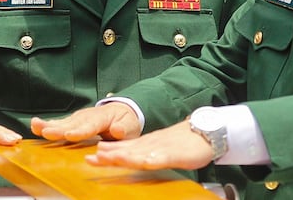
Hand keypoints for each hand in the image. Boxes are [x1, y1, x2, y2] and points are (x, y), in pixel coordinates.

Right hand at [30, 102, 140, 141]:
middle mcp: (87, 116)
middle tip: (47, 132)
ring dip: (49, 125)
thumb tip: (118, 130)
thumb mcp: (130, 127)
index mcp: (102, 118)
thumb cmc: (126, 122)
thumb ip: (124, 129)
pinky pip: (58, 124)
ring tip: (35, 126)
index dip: (80, 131)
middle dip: (59, 128)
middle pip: (72, 123)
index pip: (91, 125)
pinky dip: (46, 125)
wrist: (121, 111)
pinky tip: (34, 126)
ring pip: (62, 122)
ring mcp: (78, 118)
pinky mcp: (71, 122)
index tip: (70, 135)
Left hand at [85, 119, 214, 169]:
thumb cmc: (179, 142)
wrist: (204, 131)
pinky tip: (146, 161)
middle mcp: (150, 144)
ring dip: (126, 156)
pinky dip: (154, 158)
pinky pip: (164, 156)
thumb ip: (137, 151)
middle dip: (110, 156)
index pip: (122, 149)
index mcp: (145, 144)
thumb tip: (116, 156)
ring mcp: (162, 148)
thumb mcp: (155, 147)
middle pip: (127, 151)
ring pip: (141, 153)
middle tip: (92, 159)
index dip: (106, 154)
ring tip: (111, 158)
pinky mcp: (176, 153)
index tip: (89, 159)